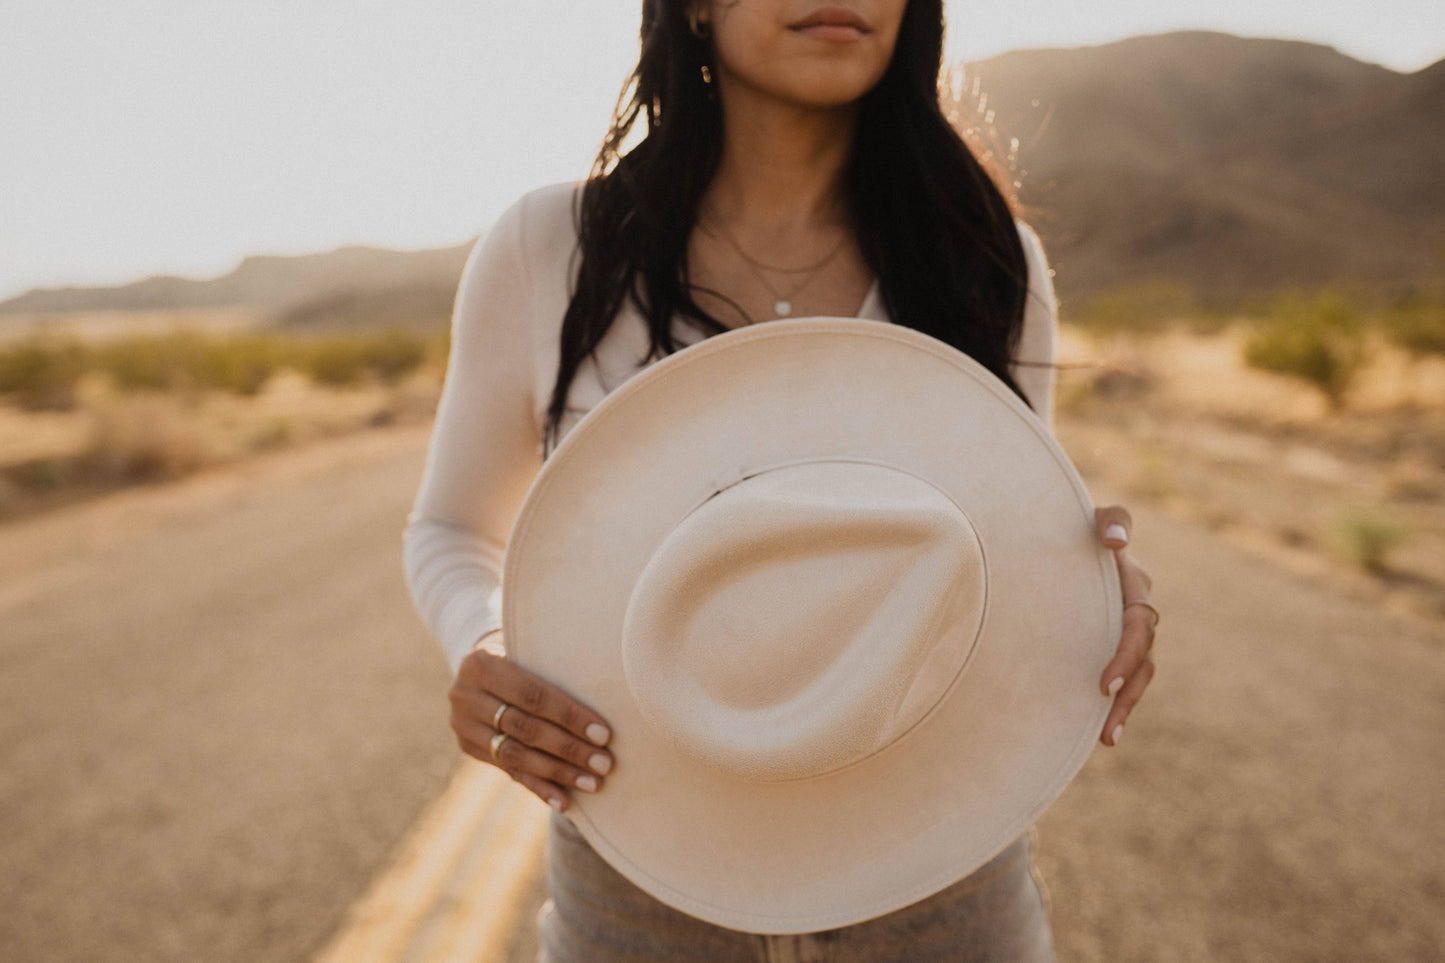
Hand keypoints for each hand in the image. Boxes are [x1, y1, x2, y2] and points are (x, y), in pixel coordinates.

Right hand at [448, 629, 614, 811]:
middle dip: (569, 749)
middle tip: (604, 764)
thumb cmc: (523, 655)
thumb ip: (553, 670)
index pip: (533, 696)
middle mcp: (465, 695)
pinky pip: (509, 771)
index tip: (603, 735)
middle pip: (526, 728)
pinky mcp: (469, 747)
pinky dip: (539, 787)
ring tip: (591, 783)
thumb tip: (602, 709)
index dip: (569, 717)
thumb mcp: (531, 650)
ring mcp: (463, 725)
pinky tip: (564, 801)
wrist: (480, 666)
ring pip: (516, 754)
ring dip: (558, 773)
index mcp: (481, 663)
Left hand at [1093, 505, 1157, 747]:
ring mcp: (1123, 628)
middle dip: (1127, 693)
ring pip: (1138, 673)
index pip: (1137, 626)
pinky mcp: (1109, 641)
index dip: (1125, 656)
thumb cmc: (1071, 524)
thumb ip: (1110, 520)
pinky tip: (1101, 733)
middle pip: (1142, 659)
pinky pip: (1123, 676)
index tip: (1103, 685)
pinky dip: (1116, 703)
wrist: (1056, 534)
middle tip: (1106, 726)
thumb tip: (1116, 542)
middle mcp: (1134, 609)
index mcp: (1132, 585)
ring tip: (1107, 738)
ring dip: (1125, 707)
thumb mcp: (1089, 516)